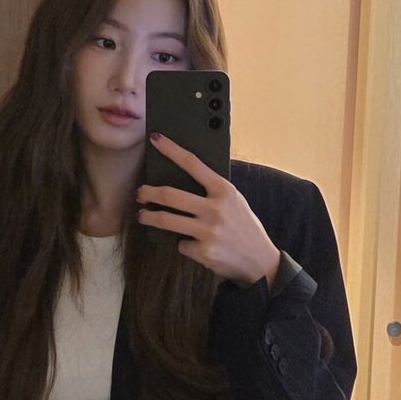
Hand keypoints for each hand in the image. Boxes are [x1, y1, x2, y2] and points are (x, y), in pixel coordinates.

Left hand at [137, 133, 280, 287]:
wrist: (260, 260)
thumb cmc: (243, 227)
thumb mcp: (234, 201)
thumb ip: (212, 191)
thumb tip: (180, 181)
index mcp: (224, 190)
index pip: (193, 164)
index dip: (172, 150)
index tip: (156, 140)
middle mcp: (215, 208)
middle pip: (170, 195)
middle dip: (148, 192)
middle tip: (140, 193)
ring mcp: (208, 230)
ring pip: (166, 220)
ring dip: (149, 217)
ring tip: (143, 216)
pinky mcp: (203, 251)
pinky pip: (181, 244)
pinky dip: (183, 244)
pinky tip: (195, 246)